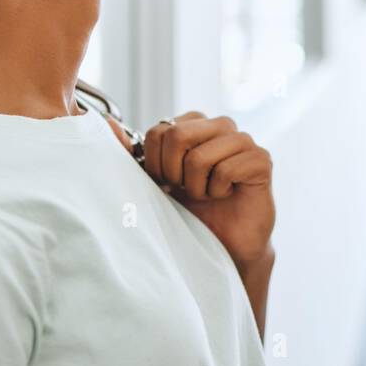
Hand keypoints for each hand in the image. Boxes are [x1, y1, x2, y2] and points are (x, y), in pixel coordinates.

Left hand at [140, 112, 274, 268]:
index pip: (159, 131)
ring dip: (197, 186)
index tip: (168, 183)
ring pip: (199, 157)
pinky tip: (226, 195)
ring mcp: (243, 140)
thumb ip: (133, 153)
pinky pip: (226, 170)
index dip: (156, 165)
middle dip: (174, 174)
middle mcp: (220, 125)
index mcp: (194, 123)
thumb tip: (105, 123)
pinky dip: (218, 191)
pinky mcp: (261, 159)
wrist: (224, 242)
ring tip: (207, 193)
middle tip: (187, 190)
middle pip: (177, 136)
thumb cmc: (190, 209)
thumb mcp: (156, 180)